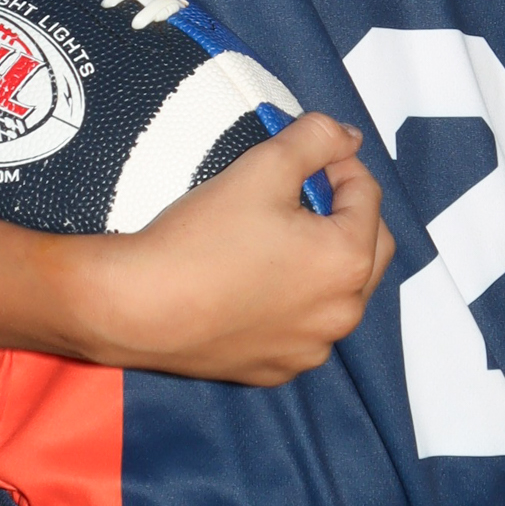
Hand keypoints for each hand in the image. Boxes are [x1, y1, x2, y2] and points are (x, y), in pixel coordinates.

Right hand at [77, 112, 394, 386]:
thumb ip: (317, 139)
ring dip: (325, 260)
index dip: (340, 163)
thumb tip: (348, 136)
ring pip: (337, 292)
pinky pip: (303, 327)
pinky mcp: (277, 369)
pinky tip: (258, 281)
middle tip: (304, 192)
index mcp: (348, 261)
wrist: (137, 308)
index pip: (367, 195)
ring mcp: (310, 348)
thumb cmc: (201, 237)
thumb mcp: (263, 167)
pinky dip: (295, 302)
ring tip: (281, 236)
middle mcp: (342, 314)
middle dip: (346, 214)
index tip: (308, 153)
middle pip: (367, 248)